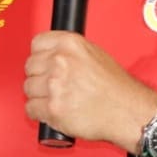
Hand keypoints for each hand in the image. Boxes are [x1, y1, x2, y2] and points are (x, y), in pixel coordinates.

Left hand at [23, 31, 156, 149]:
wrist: (128, 111)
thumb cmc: (116, 87)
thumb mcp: (96, 54)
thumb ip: (71, 52)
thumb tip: (51, 55)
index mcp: (71, 44)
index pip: (37, 43)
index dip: (40, 56)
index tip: (43, 64)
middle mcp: (61, 61)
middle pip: (30, 67)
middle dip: (39, 77)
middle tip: (52, 85)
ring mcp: (55, 85)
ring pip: (28, 89)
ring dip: (39, 96)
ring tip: (56, 99)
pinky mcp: (53, 108)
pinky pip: (31, 109)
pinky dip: (40, 113)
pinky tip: (53, 111)